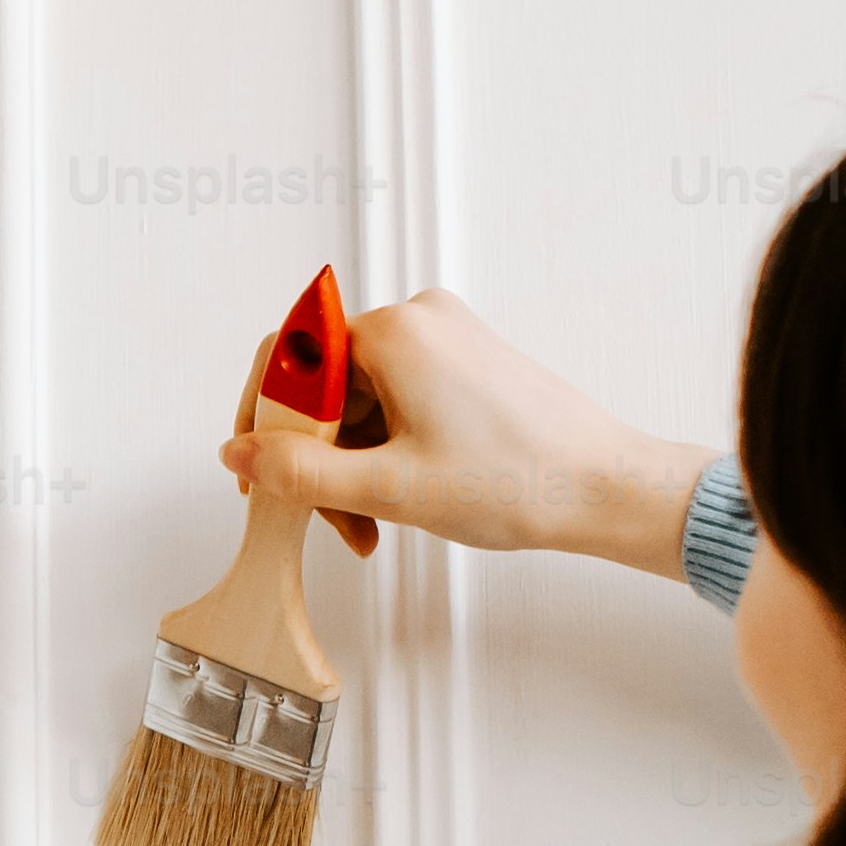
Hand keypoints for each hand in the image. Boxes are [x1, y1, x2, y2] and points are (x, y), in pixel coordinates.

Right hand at [223, 288, 710, 578]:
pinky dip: (385, 450)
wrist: (606, 489)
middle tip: (328, 520)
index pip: (287, 359)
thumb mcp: (389, 488)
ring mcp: (447, 340)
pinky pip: (396, 400)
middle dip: (316, 458)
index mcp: (394, 332)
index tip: (258, 476)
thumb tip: (239, 455)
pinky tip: (400, 497)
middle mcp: (419, 320)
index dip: (260, 422)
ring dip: (352, 464)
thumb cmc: (519, 480)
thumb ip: (300, 472)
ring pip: (360, 400)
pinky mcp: (467, 364)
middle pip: (325, 386)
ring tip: (373, 524)